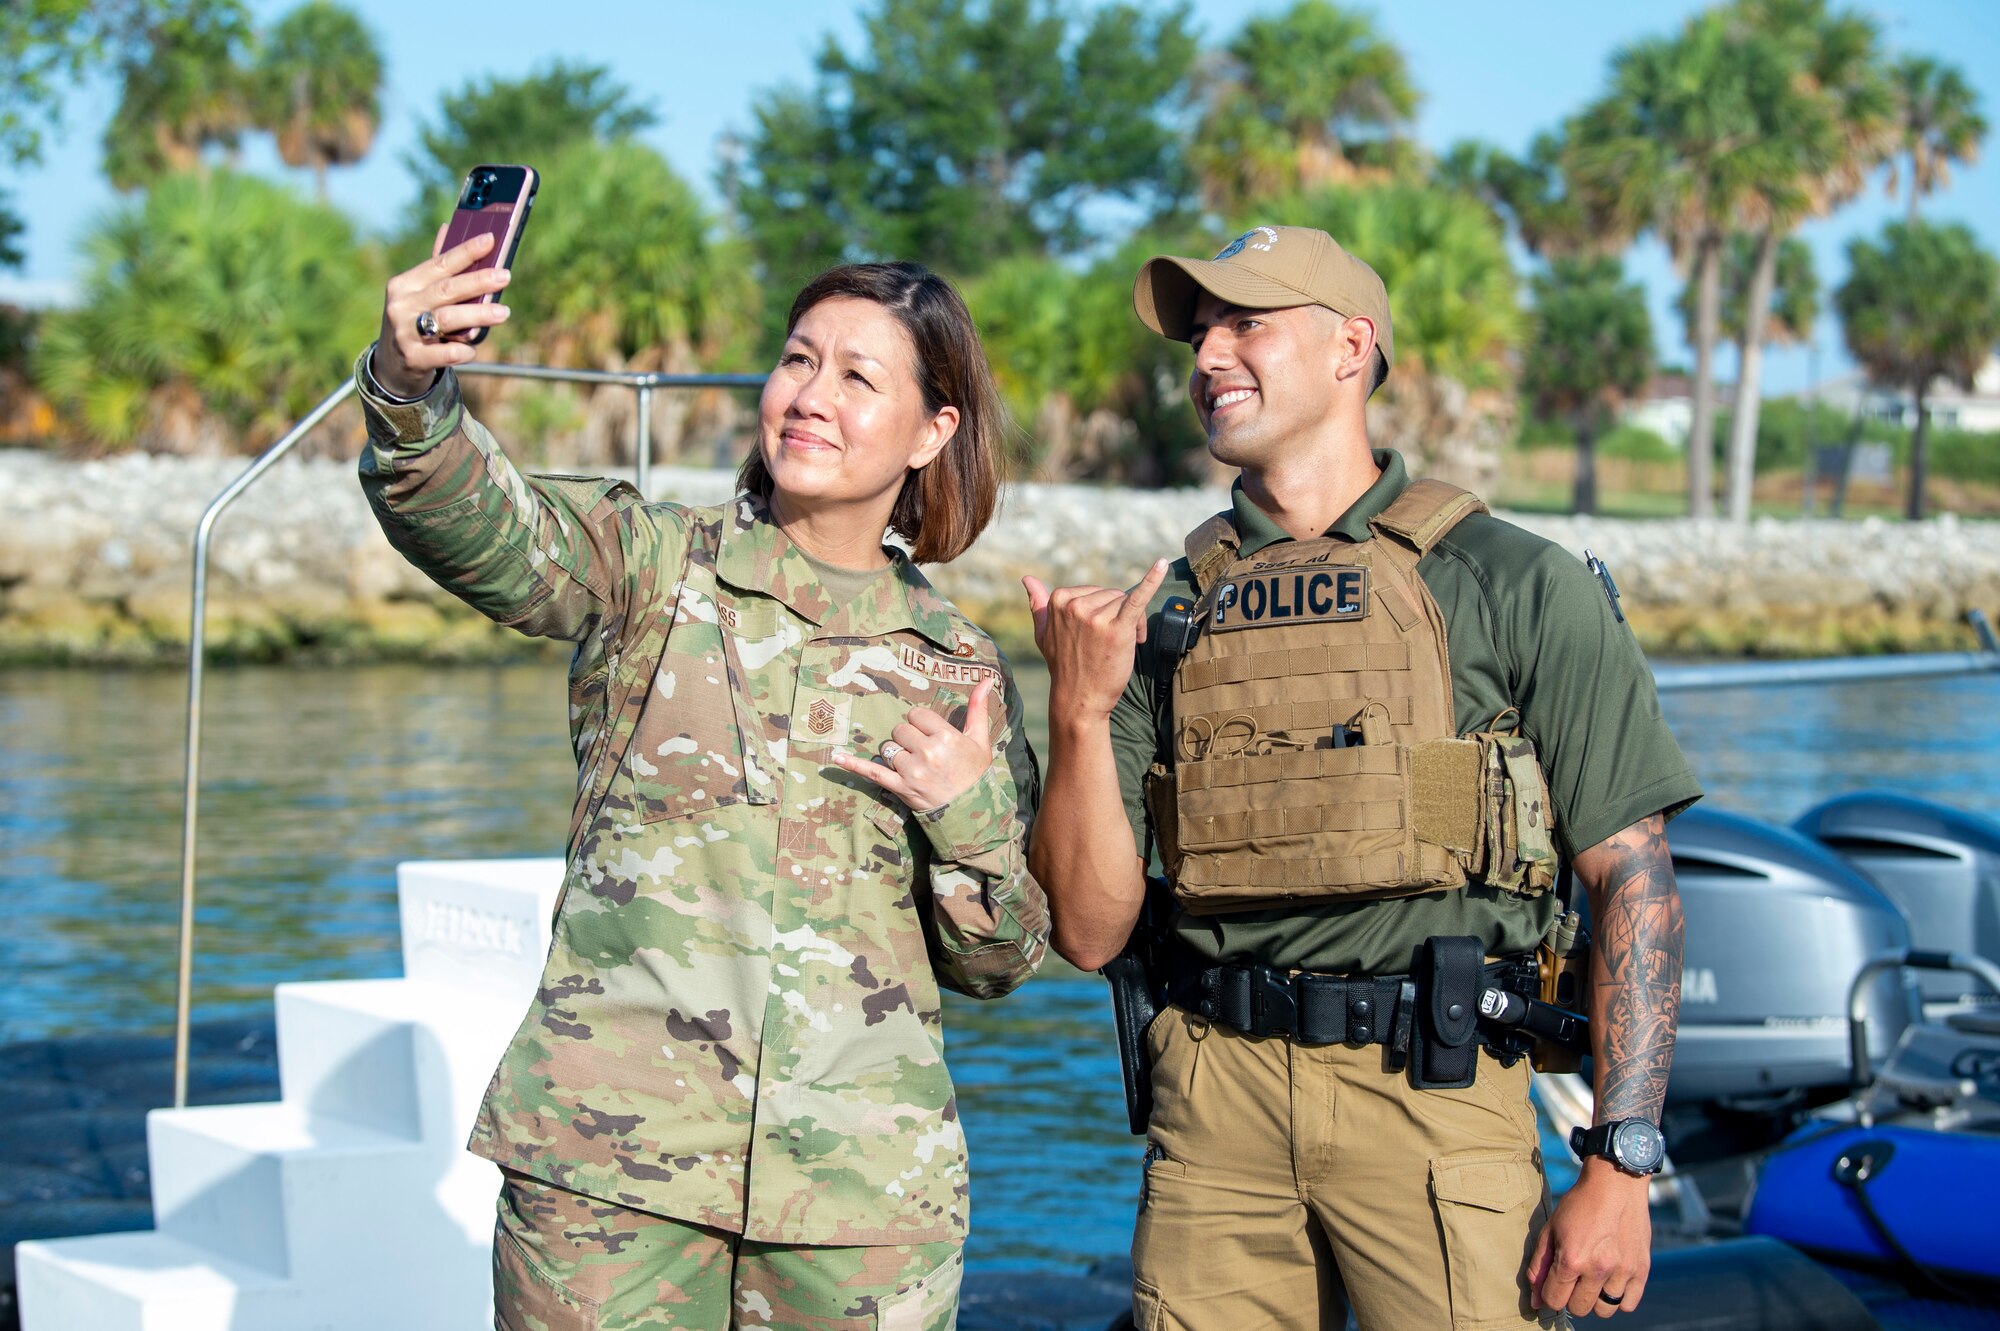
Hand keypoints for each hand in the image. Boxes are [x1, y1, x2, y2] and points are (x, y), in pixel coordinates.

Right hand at [372, 226, 513, 397]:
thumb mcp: (419, 294)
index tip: (490, 240)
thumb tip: (448, 228)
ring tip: (503, 312)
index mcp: (405, 284)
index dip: (465, 252)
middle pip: (446, 290)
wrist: (392, 364)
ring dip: (476, 315)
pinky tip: (472, 349)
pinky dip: (460, 351)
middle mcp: (402, 305)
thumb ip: (437, 267)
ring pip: (446, 319)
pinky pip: (442, 353)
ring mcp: (405, 332)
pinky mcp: (412, 358)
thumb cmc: (415, 320)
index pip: (439, 264)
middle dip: (477, 282)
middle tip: (505, 276)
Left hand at [833, 677, 998, 812]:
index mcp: (946, 737)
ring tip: (916, 766)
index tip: (931, 735)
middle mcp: (928, 752)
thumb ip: (978, 707)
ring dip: (897, 754)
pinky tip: (836, 758)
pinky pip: (872, 772)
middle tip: (924, 752)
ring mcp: (911, 771)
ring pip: (889, 748)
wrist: (972, 811)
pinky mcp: (899, 787)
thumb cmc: (976, 773)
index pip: (917, 715)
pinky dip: (854, 765)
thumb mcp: (980, 740)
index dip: (922, 723)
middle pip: (901, 729)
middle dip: (909, 738)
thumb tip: (988, 677)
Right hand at [1023, 559, 1167, 724]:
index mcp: (1059, 600)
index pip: (1094, 592)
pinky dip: (1152, 580)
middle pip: (1113, 595)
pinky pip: (1137, 599)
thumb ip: (1038, 604)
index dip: (1103, 611)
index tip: (1101, 632)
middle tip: (1115, 643)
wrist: (1078, 698)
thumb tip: (1027, 578)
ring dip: (1132, 622)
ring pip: (1126, 602)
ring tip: (1124, 645)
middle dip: (1119, 615)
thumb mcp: (1043, 633)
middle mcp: (1076, 605)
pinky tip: (1161, 565)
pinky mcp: (1118, 628)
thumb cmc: (1063, 666)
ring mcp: (1096, 617)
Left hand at [1529, 1159, 1651, 1316]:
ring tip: (1594, 1279)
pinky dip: (1619, 1298)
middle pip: (1579, 1308)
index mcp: (1571, 1259)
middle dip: (1571, 1298)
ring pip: (1604, 1310)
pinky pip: (1628, 1304)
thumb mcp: (1550, 1230)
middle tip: (1574, 1278)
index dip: (1549, 1295)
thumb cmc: (1579, 1205)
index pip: (1554, 1300)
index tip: (1553, 1285)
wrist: (1615, 1185)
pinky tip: (1611, 1281)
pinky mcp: (1642, 1270)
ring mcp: (1622, 1271)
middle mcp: (1598, 1269)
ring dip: (1595, 1299)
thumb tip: (1534, 1301)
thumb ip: (1539, 1266)